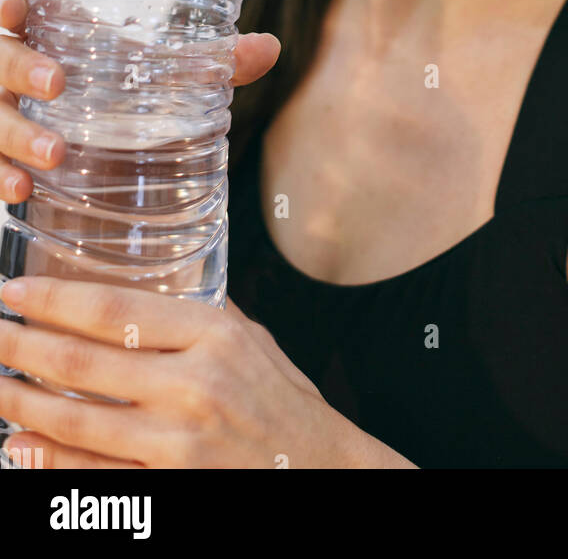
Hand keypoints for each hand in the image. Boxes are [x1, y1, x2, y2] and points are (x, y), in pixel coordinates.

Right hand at [0, 0, 281, 201]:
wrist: (81, 142)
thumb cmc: (112, 88)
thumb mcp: (149, 72)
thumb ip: (205, 64)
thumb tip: (270, 49)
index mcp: (44, 28)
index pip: (12, 3)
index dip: (7, 2)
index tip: (15, 9)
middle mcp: (10, 65)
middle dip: (16, 70)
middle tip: (57, 85)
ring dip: (10, 135)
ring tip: (51, 158)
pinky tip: (19, 192)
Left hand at [0, 277, 363, 468]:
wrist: (324, 476)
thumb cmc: (286, 405)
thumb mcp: (252, 341)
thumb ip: (197, 316)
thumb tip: (139, 289)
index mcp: (214, 336)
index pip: (114, 311)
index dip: (54, 300)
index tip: (14, 290)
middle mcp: (193, 387)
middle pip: (82, 363)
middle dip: (20, 346)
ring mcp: (178, 446)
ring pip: (75, 422)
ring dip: (20, 403)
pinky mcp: (169, 492)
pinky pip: (92, 478)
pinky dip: (47, 461)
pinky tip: (18, 446)